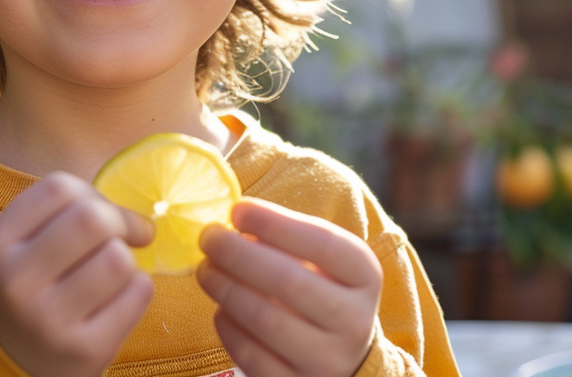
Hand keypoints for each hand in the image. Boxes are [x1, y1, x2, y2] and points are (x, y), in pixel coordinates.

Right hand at [0, 171, 155, 376]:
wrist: (13, 361)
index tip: (101, 212)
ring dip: (125, 260)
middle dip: (119, 221)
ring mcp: (49, 320)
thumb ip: (70, 213)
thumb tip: (144, 223)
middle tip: (122, 237)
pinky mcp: (84, 350)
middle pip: (92, 218)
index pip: (59, 188)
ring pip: (119, 258)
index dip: (92, 193)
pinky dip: (138, 289)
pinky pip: (138, 293)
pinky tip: (117, 300)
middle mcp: (17, 281)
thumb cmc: (33, 285)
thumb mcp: (24, 243)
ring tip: (109, 275)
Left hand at [197, 198, 381, 376]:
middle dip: (238, 254)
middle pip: (289, 282)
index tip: (238, 209)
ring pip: (266, 321)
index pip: (324, 243)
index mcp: (365, 276)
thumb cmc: (322, 290)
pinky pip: (252, 356)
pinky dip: (228, 326)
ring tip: (206, 269)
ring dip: (225, 288)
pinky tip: (220, 308)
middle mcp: (354, 321)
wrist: (343, 355)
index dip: (276, 223)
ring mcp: (328, 360)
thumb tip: (233, 222)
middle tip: (209, 238)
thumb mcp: (322, 261)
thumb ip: (287, 239)